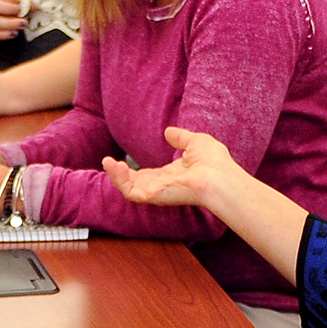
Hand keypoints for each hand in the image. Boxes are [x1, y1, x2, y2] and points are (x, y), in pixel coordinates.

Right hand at [104, 125, 241, 211]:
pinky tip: (112, 166)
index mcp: (172, 176)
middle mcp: (162, 186)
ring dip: (116, 176)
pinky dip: (119, 179)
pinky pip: (130, 191)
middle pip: (135, 183)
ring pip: (129, 189)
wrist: (220, 178)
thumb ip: (181, 138)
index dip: (134, 169)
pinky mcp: (153, 195)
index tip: (121, 161)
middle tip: (107, 161)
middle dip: (120, 174)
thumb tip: (168, 132)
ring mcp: (157, 191)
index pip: (147, 176)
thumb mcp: (195, 142)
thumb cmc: (214, 163)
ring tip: (107, 161)